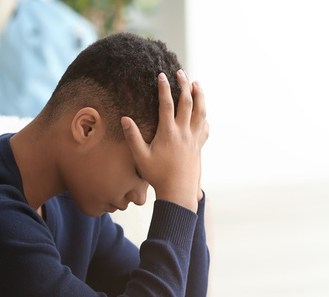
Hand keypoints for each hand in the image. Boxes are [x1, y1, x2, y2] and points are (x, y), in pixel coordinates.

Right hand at [122, 70, 208, 211]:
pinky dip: (204, 116)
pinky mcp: (199, 146)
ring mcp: (194, 139)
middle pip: (187, 102)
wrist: (178, 191)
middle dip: (184, 85)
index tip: (162, 75)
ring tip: (196, 84)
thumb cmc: (157, 175)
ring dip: (199, 96)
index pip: (166, 104)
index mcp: (168, 132)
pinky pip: (204, 127)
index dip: (164, 88)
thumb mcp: (140, 157)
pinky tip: (203, 112)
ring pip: (200, 112)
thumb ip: (132, 137)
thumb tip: (124, 119)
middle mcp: (184, 132)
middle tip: (180, 72)